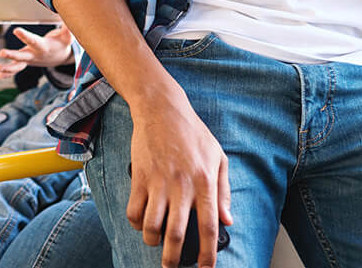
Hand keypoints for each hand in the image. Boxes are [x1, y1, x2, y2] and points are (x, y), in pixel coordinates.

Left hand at [0, 24, 73, 76]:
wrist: (61, 58)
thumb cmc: (61, 44)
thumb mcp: (66, 37)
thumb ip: (67, 29)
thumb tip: (66, 18)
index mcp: (43, 47)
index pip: (33, 41)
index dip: (25, 36)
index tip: (16, 30)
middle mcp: (35, 55)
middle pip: (22, 56)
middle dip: (12, 55)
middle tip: (1, 52)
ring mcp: (30, 60)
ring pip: (18, 66)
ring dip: (7, 68)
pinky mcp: (26, 62)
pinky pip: (17, 69)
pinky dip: (8, 73)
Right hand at [127, 90, 232, 267]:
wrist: (161, 108)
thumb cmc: (192, 132)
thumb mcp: (218, 157)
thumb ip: (224, 191)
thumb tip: (227, 221)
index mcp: (205, 182)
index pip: (208, 227)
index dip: (207, 254)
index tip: (205, 267)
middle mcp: (182, 185)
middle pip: (176, 234)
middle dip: (173, 258)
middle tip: (172, 267)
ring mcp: (158, 182)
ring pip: (151, 226)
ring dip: (152, 242)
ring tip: (156, 243)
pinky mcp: (139, 177)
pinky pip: (133, 210)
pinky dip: (135, 223)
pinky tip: (141, 223)